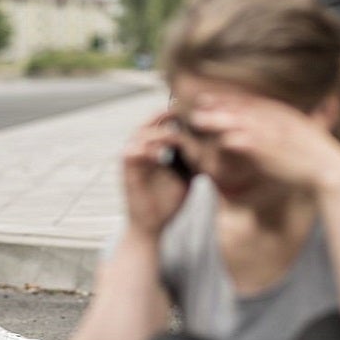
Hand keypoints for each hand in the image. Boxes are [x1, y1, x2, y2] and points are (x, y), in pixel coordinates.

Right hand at [122, 113, 190, 235]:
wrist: (151, 226)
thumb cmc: (168, 203)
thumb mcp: (186, 176)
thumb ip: (193, 159)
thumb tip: (214, 144)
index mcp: (153, 149)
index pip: (161, 123)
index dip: (175, 115)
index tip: (193, 113)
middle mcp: (140, 150)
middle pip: (149, 122)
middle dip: (164, 116)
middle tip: (183, 114)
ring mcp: (131, 159)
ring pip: (140, 134)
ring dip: (158, 134)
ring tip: (175, 137)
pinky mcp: (125, 171)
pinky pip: (132, 152)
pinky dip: (147, 150)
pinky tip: (161, 155)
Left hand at [187, 94, 339, 188]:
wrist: (331, 169)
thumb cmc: (315, 156)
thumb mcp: (301, 132)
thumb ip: (284, 126)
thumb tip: (273, 131)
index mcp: (282, 113)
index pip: (251, 102)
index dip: (230, 98)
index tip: (213, 96)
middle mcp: (274, 118)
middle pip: (240, 107)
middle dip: (218, 103)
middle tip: (198, 101)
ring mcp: (269, 132)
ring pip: (235, 121)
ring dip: (215, 119)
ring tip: (195, 120)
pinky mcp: (266, 148)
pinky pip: (239, 141)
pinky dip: (225, 141)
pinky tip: (210, 142)